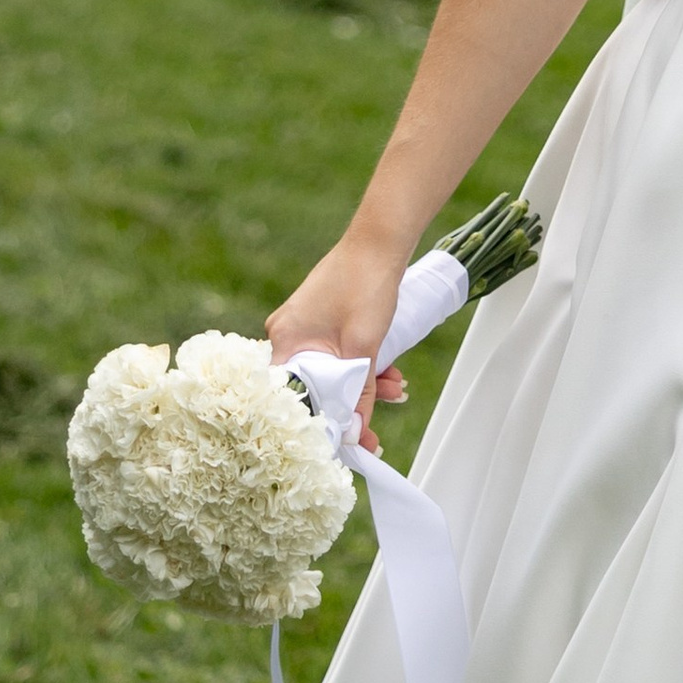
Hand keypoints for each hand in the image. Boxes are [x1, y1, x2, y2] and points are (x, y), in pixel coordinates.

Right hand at [269, 234, 412, 454]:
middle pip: (313, 386)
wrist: (382, 241)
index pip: (290, 398)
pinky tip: (390, 372)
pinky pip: (337, 353)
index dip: (316, 424)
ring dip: (362, 383)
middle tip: (376, 427)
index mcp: (285, 340)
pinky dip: (361, 364)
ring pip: (330, 370)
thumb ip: (358, 395)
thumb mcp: (365, 349)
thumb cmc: (366, 286)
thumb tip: (354, 436)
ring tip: (396, 388)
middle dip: (349, 403)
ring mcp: (304, 324)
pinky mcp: (321, 319)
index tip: (342, 442)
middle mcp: (287, 333)